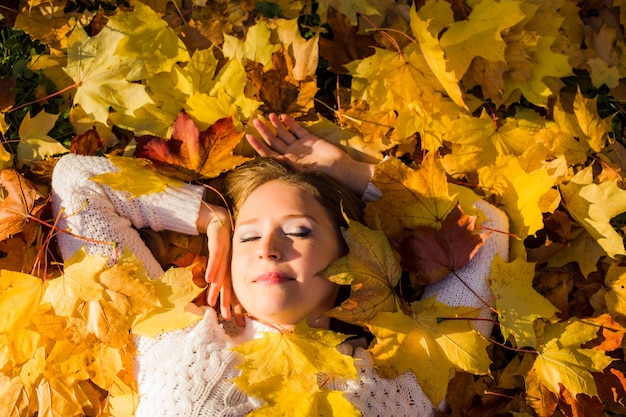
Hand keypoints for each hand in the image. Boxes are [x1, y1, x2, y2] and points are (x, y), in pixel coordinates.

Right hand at [197, 202, 244, 325]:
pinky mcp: (219, 238)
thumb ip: (214, 271)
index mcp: (231, 265)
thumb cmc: (215, 237)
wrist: (213, 214)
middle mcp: (231, 259)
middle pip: (230, 283)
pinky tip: (209, 279)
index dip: (234, 304)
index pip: (233, 288)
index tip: (237, 321)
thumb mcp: (215, 256)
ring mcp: (227, 249)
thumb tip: (211, 290)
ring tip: (214, 303)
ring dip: (218, 287)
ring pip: (222, 271)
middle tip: (228, 318)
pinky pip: (215, 255)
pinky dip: (212, 267)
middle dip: (229, 302)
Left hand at [246, 113, 374, 195]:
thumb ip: (288, 165)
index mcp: (287, 164)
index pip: (269, 153)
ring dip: (276, 125)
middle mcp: (291, 155)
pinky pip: (298, 130)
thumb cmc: (322, 175)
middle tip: (255, 120)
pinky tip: (283, 117)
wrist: (340, 170)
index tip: (249, 136)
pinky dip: (291, 123)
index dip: (258, 145)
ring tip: (269, 115)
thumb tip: (273, 159)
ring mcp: (300, 147)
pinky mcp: (310, 139)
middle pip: (274, 141)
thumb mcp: (303, 172)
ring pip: (285, 134)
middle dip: (264, 131)